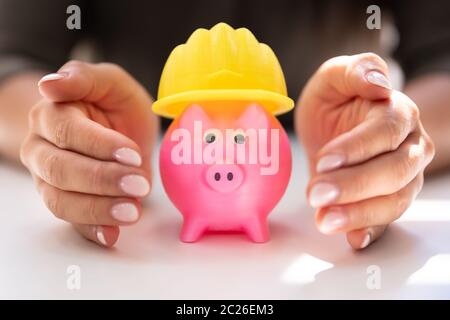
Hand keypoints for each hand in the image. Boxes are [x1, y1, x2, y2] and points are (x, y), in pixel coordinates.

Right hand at [21, 61, 158, 246]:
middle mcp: (41, 149)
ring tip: (133, 211)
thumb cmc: (113, 103)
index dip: (99, 145)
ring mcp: (49, 180)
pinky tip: (112, 235)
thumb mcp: (109, 82)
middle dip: (102, 180)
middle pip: (60, 170)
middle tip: (139, 184)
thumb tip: (48, 85)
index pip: (67, 133)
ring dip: (98, 209)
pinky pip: (72, 222)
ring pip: (61, 201)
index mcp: (50, 115)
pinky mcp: (66, 202)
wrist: (115, 126)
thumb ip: (83, 77)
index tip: (132, 153)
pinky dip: (92, 230)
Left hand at [295, 53, 434, 248]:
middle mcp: (410, 147)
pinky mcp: (390, 199)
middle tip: (315, 194)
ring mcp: (405, 177)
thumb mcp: (335, 77)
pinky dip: (371, 231)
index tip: (323, 161)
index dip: (357, 148)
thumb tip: (380, 83)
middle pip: (394, 171)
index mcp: (397, 113)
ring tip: (323, 220)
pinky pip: (387, 220)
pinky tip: (352, 239)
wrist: (336, 125)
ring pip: (394, 200)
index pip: (385, 133)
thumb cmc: (335, 100)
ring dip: (359, 213)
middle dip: (354, 185)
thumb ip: (356, 71)